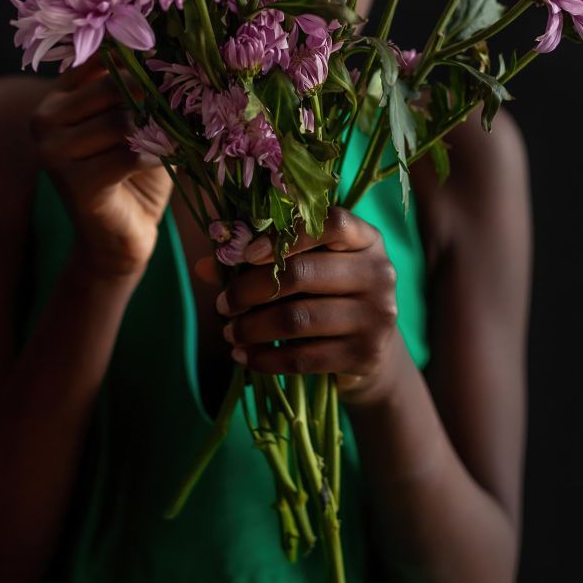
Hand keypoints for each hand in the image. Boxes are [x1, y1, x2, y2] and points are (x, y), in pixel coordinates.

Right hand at [29, 51, 172, 277]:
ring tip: (183, 134)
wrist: (121, 236)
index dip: (146, 61)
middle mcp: (44, 119)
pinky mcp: (73, 182)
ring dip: (160, 128)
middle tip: (192, 102)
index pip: (103, 60)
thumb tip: (175, 49)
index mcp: (57, 96)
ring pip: (121, 121)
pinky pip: (127, 154)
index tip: (180, 64)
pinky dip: (157, 155)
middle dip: (156, 95)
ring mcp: (52, 152)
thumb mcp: (138, 121)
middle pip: (113, 87)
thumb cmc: (134, 173)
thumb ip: (142, 88)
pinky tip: (169, 160)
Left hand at [194, 207, 403, 408]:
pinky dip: (266, 359)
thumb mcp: (306, 270)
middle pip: (303, 274)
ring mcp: (377, 316)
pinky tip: (245, 357)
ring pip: (298, 319)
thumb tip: (204, 266)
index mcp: (365, 239)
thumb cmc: (328, 298)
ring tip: (229, 333)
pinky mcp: (365, 354)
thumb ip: (258, 262)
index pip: (331, 223)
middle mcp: (378, 273)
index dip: (285, 235)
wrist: (373, 353)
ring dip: (253, 328)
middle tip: (222, 304)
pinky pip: (303, 358)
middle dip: (250, 291)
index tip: (246, 254)